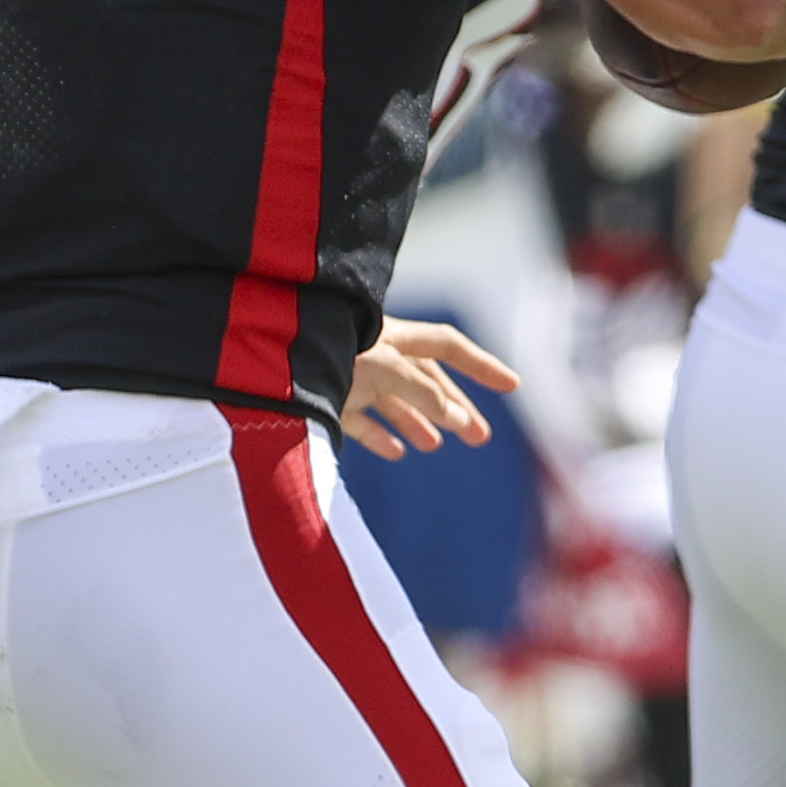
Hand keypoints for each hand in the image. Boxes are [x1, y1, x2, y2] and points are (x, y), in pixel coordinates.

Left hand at [343, 318, 519, 458]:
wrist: (272, 368)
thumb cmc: (328, 355)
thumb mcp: (387, 369)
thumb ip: (425, 394)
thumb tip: (458, 418)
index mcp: (392, 335)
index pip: (447, 346)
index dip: (481, 365)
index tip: (513, 385)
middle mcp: (373, 353)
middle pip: (424, 380)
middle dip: (453, 407)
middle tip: (479, 437)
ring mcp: (349, 377)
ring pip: (393, 401)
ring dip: (418, 422)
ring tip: (434, 445)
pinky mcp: (326, 401)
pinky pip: (359, 421)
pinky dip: (379, 436)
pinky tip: (397, 451)